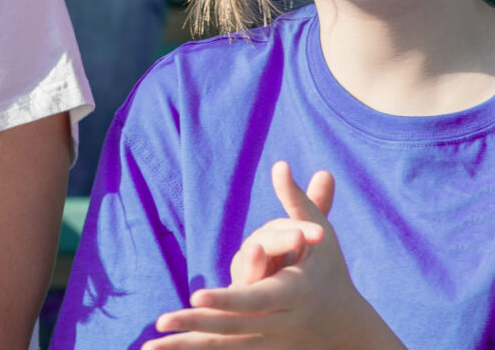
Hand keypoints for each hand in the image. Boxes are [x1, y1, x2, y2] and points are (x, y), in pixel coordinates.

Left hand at [144, 162, 403, 349]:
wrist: (347, 326)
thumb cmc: (330, 271)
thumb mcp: (321, 235)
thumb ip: (298, 201)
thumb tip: (281, 163)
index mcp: (292, 294)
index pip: (255, 298)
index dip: (226, 299)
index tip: (195, 296)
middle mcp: (278, 322)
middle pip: (234, 327)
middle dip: (196, 325)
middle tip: (161, 321)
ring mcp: (268, 341)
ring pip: (224, 347)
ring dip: (186, 349)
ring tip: (148, 346)